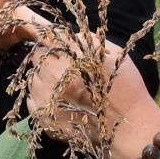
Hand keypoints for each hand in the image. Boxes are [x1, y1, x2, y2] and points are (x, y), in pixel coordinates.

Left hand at [27, 41, 159, 158]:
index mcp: (69, 56)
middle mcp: (51, 74)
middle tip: (67, 69)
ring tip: (65, 88)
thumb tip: (65, 34)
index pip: (44, 35)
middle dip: (49, 59)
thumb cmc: (124, 87)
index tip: (38, 29)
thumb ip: (85, 39)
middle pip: (37, 56)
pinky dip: (42, 97)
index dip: (41, 32)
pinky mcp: (40, 116)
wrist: (127, 129)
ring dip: (44, 78)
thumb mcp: (112, 53)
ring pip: (33, 77)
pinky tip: (61, 102)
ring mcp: (43, 96)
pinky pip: (32, 98)